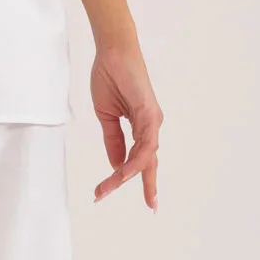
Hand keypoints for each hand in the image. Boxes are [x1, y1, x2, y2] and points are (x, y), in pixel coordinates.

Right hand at [91, 35, 161, 208]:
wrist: (111, 52)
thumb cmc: (109, 77)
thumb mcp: (106, 116)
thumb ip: (113, 140)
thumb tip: (116, 164)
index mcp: (141, 126)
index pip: (140, 159)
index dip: (136, 178)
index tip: (124, 194)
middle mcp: (151, 126)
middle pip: (149, 163)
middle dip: (148, 186)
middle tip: (152, 207)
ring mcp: (152, 120)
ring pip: (145, 157)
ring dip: (126, 175)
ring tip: (108, 188)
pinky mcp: (150, 113)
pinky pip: (144, 143)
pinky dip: (134, 159)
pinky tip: (124, 171)